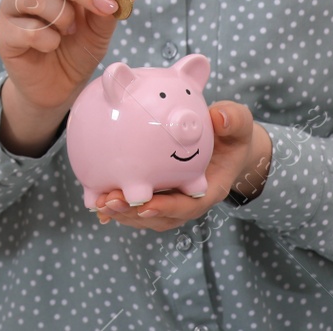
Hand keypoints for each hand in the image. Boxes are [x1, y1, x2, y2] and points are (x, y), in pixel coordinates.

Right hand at [0, 0, 137, 119]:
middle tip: (104, 8)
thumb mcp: (100, 27)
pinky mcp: (2, 33)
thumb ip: (110, 7)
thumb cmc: (77, 48)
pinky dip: (48, 40)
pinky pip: (27, 29)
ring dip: (62, 16)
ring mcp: (9, 6)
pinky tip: (52, 47)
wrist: (58, 86)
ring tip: (69, 32)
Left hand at [93, 101, 271, 229]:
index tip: (146, 205)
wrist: (225, 144)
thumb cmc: (230, 135)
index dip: (167, 208)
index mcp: (208, 189)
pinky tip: (94, 199)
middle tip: (110, 202)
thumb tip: (218, 116)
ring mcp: (171, 199)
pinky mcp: (158, 193)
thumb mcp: (238, 124)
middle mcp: (187, 200)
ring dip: (121, 212)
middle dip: (134, 213)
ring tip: (98, 201)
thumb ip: (232, 120)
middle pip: (160, 215)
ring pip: (144, 214)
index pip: (187, 205)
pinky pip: (136, 202)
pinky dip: (116, 205)